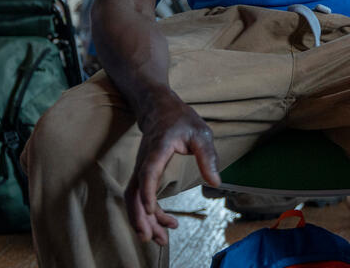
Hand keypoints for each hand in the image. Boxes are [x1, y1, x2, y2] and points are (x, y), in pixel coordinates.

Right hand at [125, 93, 220, 245]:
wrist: (159, 109)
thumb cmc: (181, 120)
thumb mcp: (201, 133)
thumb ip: (208, 157)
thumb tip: (216, 182)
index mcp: (158, 149)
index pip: (147, 171)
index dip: (147, 190)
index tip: (150, 209)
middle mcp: (143, 162)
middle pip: (134, 193)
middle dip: (141, 218)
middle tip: (156, 239)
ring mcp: (140, 169)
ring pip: (133, 200)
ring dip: (143, 221)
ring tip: (161, 240)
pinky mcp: (142, 175)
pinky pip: (139, 198)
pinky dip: (148, 213)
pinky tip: (165, 222)